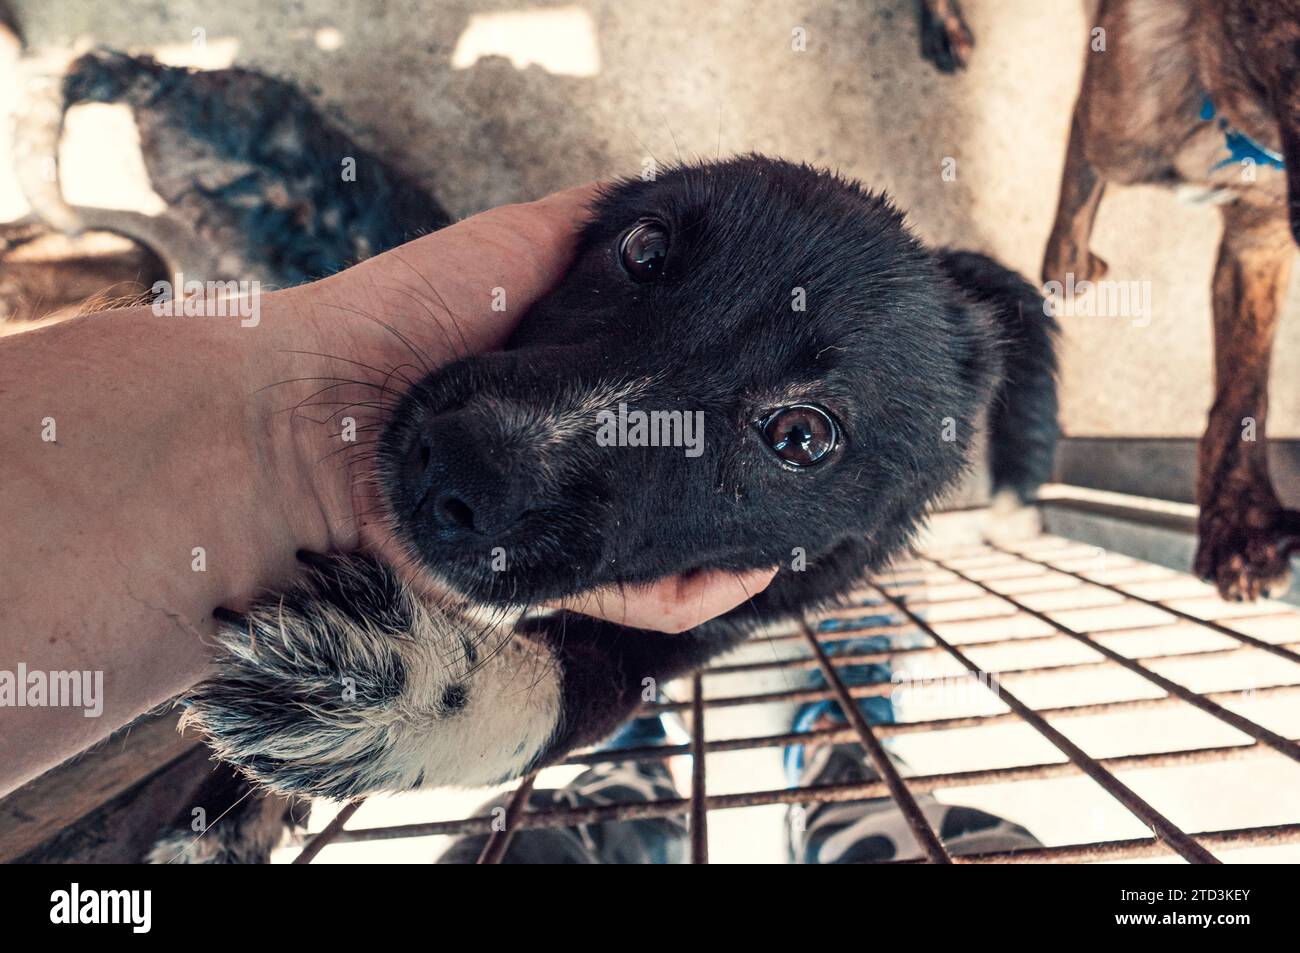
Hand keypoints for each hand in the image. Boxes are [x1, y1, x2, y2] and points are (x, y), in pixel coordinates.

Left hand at [269, 184, 776, 631]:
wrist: (309, 411)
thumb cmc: (400, 320)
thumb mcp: (517, 249)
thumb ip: (596, 233)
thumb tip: (684, 208)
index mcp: (573, 399)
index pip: (671, 407)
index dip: (723, 400)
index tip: (776, 385)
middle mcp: (573, 468)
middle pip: (673, 484)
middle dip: (736, 475)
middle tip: (799, 454)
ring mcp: (559, 530)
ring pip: (665, 552)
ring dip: (730, 543)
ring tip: (792, 514)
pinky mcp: (540, 581)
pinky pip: (632, 602)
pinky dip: (693, 593)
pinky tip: (744, 564)